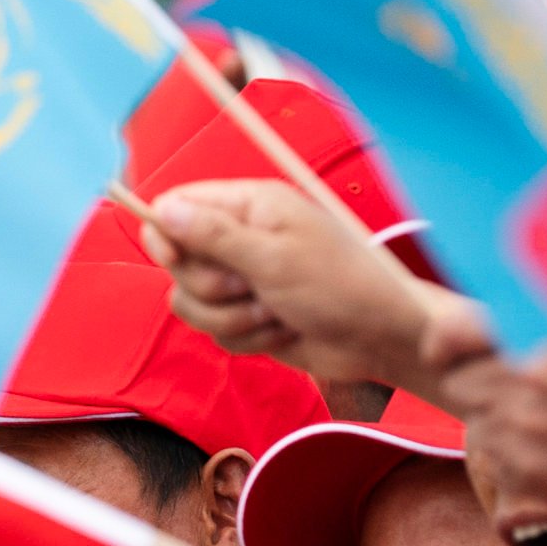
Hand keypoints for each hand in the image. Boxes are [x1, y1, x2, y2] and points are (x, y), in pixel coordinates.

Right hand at [142, 181, 498, 399]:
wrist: (383, 339)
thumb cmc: (342, 287)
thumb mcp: (275, 258)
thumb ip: (214, 235)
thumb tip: (163, 210)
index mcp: (250, 206)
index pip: (176, 206)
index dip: (165, 235)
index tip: (176, 261)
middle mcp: (241, 238)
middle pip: (179, 262)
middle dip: (209, 287)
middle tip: (249, 288)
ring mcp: (243, 280)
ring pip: (191, 302)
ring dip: (229, 318)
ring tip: (272, 313)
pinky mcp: (247, 317)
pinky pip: (215, 331)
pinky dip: (245, 338)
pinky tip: (281, 330)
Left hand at [455, 333, 546, 523]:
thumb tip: (519, 306)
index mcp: (544, 350)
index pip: (459, 337)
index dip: (449, 342)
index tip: (450, 346)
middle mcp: (526, 391)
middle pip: (461, 384)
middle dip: (475, 382)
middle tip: (505, 385)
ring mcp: (524, 436)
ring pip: (477, 423)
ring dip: (494, 418)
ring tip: (535, 418)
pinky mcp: (528, 474)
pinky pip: (496, 458)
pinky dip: (511, 452)